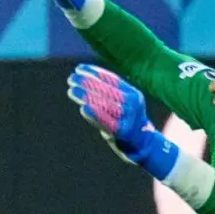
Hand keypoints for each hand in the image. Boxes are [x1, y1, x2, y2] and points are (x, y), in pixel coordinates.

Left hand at [66, 64, 178, 178]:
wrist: (143, 145)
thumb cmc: (126, 121)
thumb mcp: (123, 103)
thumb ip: (110, 92)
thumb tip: (86, 77)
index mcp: (133, 94)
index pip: (113, 80)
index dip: (95, 73)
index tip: (79, 68)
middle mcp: (133, 104)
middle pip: (108, 90)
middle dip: (88, 83)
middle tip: (71, 78)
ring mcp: (129, 118)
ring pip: (106, 104)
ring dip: (87, 96)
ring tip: (72, 90)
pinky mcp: (124, 132)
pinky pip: (107, 122)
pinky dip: (94, 115)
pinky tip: (83, 108)